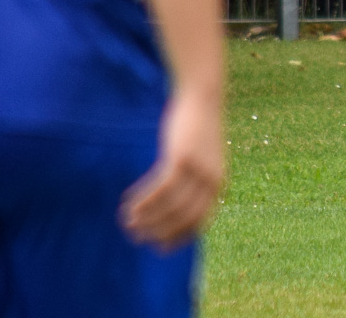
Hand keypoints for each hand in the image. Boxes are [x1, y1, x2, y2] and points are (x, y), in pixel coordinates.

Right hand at [120, 87, 224, 249]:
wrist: (202, 97)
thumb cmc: (197, 129)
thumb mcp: (201, 157)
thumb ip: (193, 179)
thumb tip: (175, 203)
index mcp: (218, 184)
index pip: (198, 222)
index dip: (177, 238)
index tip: (158, 248)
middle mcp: (211, 181)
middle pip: (182, 218)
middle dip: (158, 231)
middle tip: (136, 236)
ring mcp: (197, 169)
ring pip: (169, 205)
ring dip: (146, 217)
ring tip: (128, 221)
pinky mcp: (181, 158)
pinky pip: (160, 188)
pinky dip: (143, 200)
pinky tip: (129, 203)